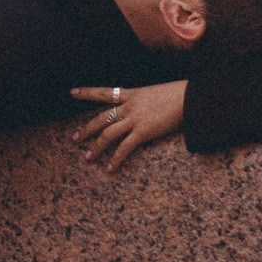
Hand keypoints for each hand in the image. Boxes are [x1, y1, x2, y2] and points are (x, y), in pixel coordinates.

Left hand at [68, 81, 185, 172]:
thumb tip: (145, 108)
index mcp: (132, 94)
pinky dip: (116, 159)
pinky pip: (124, 148)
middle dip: (87, 129)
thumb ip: (145, 101)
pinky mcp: (143, 132)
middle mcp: (129, 106)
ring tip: (88, 158)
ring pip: (108, 134)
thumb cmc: (178, 93)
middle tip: (75, 138)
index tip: (72, 92)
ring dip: (96, 147)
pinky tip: (110, 169)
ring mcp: (135, 119)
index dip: (87, 92)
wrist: (189, 97)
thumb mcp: (156, 92)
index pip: (105, 92)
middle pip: (101, 118)